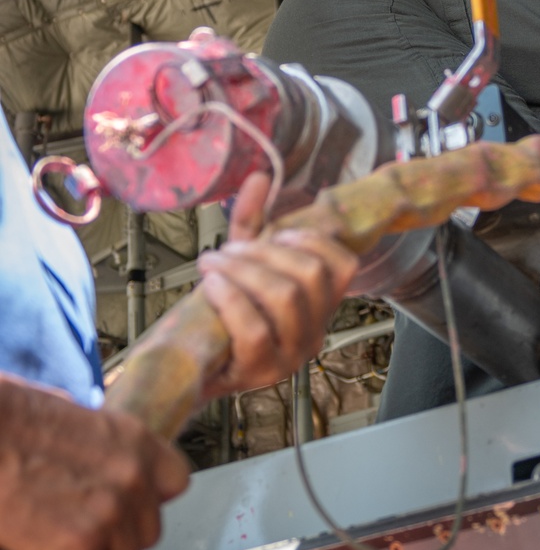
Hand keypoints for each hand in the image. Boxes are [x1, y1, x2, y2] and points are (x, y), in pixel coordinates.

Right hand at [0, 375, 188, 549]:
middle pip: (148, 531)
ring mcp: (108, 515)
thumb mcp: (69, 413)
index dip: (147, 499)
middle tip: (81, 531)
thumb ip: (96, 441)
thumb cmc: (9, 417)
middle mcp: (133, 477)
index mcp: (134, 439)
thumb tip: (93, 451)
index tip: (122, 504)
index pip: (176, 482)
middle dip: (118, 536)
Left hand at [197, 172, 357, 395]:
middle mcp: (314, 333)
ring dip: (243, 269)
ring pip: (285, 298)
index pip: (345, 266)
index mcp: (318, 306)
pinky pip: (256, 329)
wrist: (184, 364)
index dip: (314, 240)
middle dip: (265, 251)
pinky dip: (231, 298)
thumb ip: (252, 222)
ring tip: (212, 262)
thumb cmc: (217, 313)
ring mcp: (291, 357)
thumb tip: (259, 176)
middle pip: (311, 275)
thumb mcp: (240, 263)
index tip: (277, 232)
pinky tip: (211, 284)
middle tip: (229, 250)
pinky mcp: (261, 373)